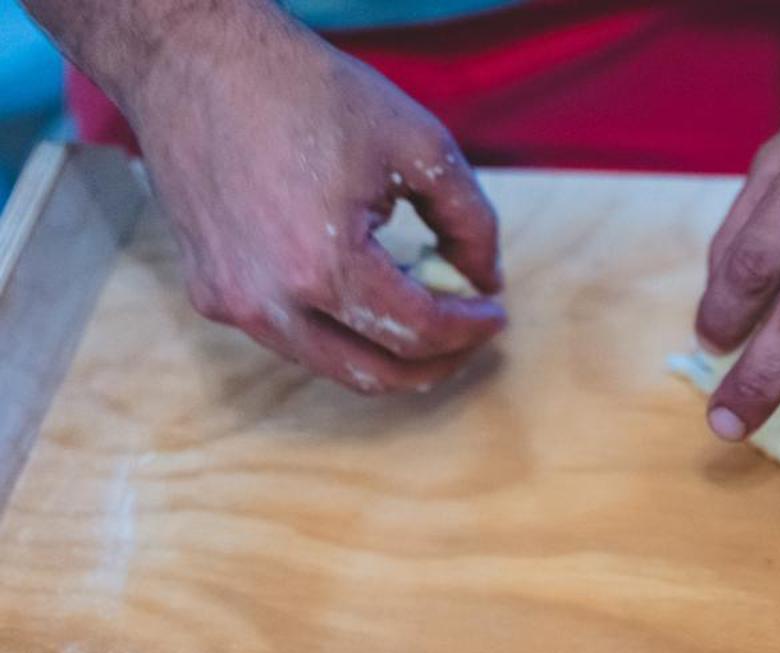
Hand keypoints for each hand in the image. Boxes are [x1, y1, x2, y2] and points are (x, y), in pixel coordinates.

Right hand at [125, 9, 504, 393]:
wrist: (191, 57)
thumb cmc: (306, 90)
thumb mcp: (419, 144)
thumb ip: (471, 221)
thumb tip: (487, 281)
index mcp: (322, 266)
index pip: (419, 333)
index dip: (470, 329)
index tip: (495, 311)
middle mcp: (268, 301)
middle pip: (377, 375)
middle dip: (438, 363)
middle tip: (469, 334)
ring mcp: (231, 303)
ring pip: (332, 366)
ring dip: (388, 354)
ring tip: (427, 315)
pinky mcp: (210, 293)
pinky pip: (291, 339)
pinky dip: (340, 333)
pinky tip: (368, 295)